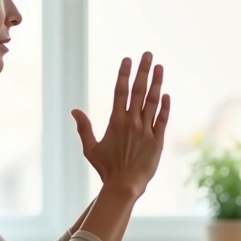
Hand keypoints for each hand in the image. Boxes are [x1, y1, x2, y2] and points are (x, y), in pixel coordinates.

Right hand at [71, 52, 169, 195]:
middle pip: (139, 90)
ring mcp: (147, 130)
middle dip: (143, 70)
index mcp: (116, 121)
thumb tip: (74, 110)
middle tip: (148, 54)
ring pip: (153, 102)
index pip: (120, 91)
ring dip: (157, 83)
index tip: (127, 59)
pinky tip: (166, 94)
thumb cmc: (106, 168)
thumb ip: (83, 128)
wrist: (124, 186)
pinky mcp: (158, 141)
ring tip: (160, 67)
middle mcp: (132, 122)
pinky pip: (163, 120)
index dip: (124, 74)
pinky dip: (165, 107)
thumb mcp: (90, 148)